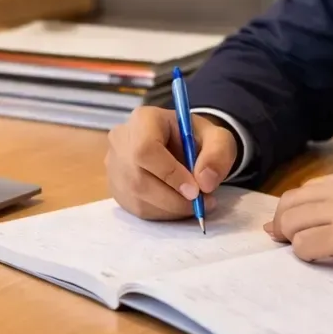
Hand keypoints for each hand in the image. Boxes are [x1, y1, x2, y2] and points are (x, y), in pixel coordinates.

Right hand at [105, 106, 237, 220]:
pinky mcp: (116, 187)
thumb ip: (218, 154)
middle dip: (173, 199)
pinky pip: (135, 208)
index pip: (145, 149)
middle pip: (139, 179)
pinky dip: (162, 214)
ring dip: (170, 209)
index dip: (169, 174)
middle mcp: (121, 140)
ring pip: (137, 197)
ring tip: (194, 204)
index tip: (195, 190)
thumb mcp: (218, 138)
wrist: (182, 146)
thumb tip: (205, 182)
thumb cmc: (197, 139)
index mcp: (144, 119)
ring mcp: (114, 165)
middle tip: (200, 203)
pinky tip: (177, 205)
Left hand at [266, 167, 332, 285]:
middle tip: (286, 244)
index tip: (291, 228)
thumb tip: (329, 221)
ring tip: (305, 255)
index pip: (309, 189)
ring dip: (292, 240)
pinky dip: (305, 256)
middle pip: (292, 202)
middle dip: (283, 224)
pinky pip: (305, 246)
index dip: (295, 210)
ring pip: (292, 221)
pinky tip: (320, 262)